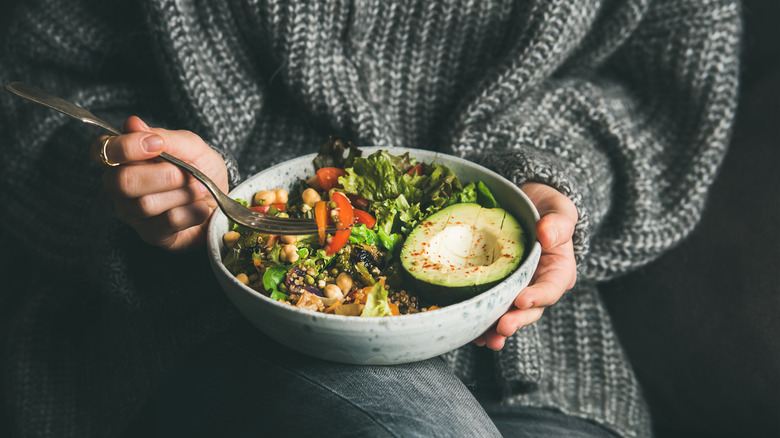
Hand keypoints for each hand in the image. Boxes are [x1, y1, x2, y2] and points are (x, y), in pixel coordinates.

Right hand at [90, 116, 228, 251]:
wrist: (222, 200)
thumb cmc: (202, 170)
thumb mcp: (191, 147)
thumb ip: (164, 137)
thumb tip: (132, 123)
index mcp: (124, 158)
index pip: (102, 150)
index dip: (125, 147)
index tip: (157, 145)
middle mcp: (119, 186)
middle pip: (122, 182)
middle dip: (164, 175)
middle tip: (188, 173)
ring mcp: (132, 213)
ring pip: (146, 204)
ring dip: (183, 193)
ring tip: (198, 189)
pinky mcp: (151, 235)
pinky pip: (167, 223)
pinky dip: (192, 212)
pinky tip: (200, 208)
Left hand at [474, 182, 577, 349]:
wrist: (526, 206)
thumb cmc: (546, 209)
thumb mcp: (559, 210)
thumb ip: (558, 223)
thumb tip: (547, 235)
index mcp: (558, 270)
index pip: (551, 288)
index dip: (538, 297)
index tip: (522, 301)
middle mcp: (538, 285)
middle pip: (530, 310)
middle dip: (516, 321)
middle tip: (502, 328)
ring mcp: (517, 290)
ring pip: (509, 314)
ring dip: (497, 330)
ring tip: (486, 340)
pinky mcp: (498, 289)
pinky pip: (491, 307)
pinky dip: (481, 320)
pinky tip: (470, 331)